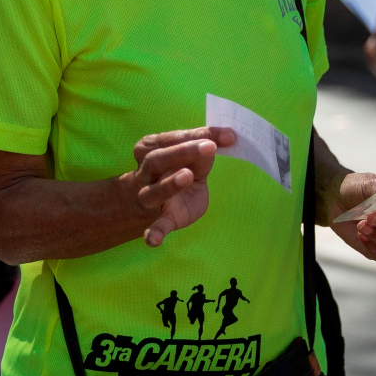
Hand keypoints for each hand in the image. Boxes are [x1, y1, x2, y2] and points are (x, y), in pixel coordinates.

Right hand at [122, 127, 237, 247]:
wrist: (156, 202)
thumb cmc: (177, 170)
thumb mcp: (192, 157)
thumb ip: (205, 148)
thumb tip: (228, 137)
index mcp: (151, 149)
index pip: (172, 138)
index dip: (197, 134)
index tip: (226, 135)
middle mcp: (146, 171)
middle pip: (158, 159)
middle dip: (182, 152)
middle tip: (209, 148)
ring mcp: (150, 196)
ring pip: (154, 191)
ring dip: (170, 184)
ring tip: (187, 176)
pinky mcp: (162, 219)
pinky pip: (155, 226)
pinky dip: (153, 233)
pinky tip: (154, 241)